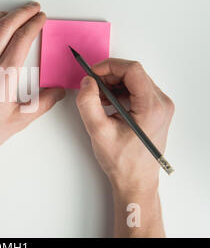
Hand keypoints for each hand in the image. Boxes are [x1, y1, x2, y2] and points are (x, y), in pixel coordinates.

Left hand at [0, 2, 64, 165]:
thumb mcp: (19, 121)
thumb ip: (43, 104)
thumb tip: (58, 92)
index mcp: (4, 74)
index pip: (23, 38)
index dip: (34, 23)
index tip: (41, 18)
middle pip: (5, 26)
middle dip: (21, 13)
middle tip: (32, 8)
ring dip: (0, 17)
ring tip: (10, 14)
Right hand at [76, 58, 174, 191]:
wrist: (135, 180)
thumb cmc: (122, 162)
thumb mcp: (98, 131)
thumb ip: (88, 103)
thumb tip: (86, 83)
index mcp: (152, 107)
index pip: (132, 70)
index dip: (109, 67)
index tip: (92, 73)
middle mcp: (161, 104)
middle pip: (134, 74)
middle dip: (109, 75)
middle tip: (91, 85)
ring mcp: (160, 107)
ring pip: (134, 81)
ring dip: (113, 84)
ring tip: (97, 97)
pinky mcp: (155, 111)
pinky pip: (136, 90)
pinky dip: (119, 92)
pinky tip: (106, 103)